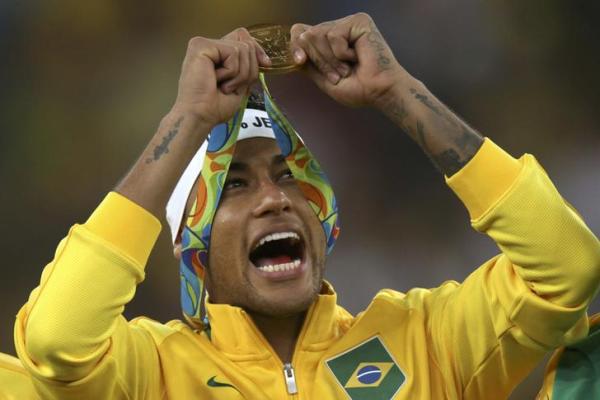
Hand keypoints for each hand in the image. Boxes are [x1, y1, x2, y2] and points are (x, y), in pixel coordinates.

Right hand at [172, 28, 270, 127]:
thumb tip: (265, 59)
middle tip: (231, 86)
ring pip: (243, 48)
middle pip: (247, 42)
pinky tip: (216, 81)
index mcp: (217, 54)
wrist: (200, 116)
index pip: (243, 37)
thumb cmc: (215, 106)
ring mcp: (203, 44)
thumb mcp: (240, 84)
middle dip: (248, 69)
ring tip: (223, 86)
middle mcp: (209, 46)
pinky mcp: (201, 45)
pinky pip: (233, 52)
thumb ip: (249, 67)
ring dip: (239, 74)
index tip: (266, 65)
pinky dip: (232, 72)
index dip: (257, 50)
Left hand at [290, 13, 406, 107]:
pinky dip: (341, 53)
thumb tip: (294, 52)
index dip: (295, 46)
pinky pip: (334, 35)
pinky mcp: (358, 21)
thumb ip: (309, 65)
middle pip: (306, 35)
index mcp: (328, 42)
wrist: (379, 92)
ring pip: (317, 34)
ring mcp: (348, 23)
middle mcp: (337, 29)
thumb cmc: (359, 89)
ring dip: (330, 60)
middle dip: (319, 61)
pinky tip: (357, 57)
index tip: (301, 61)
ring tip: (347, 69)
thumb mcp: (325, 80)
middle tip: (339, 75)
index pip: (300, 32)